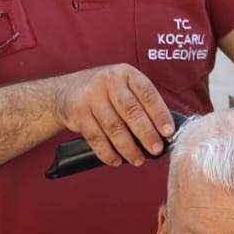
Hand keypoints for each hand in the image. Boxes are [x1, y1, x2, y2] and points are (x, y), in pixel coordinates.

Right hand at [50, 64, 175, 166]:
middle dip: (146, 134)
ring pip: (114, 126)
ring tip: (137, 160)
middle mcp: (109, 81)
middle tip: (156, 149)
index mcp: (126, 73)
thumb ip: (140, 103)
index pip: (147, 94)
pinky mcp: (78, 112)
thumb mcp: (122, 85)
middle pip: (131, 111)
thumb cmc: (103, 92)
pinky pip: (96, 137)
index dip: (160, 114)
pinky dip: (107, 152)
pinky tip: (116, 160)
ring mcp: (91, 95)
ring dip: (128, 147)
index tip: (168, 132)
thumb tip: (162, 132)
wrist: (64, 91)